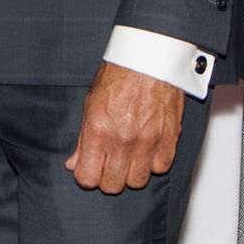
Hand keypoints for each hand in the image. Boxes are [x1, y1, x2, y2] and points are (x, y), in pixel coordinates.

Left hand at [66, 61, 187, 194]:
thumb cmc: (118, 76)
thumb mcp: (89, 106)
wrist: (149, 58)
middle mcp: (123, 139)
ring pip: (138, 181)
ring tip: (128, 158)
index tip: (88, 170)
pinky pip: (161, 167)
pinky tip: (146, 151)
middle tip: (107, 166)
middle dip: (107, 179)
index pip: (87, 178)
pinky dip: (153, 164)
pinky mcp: (169, 137)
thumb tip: (73, 164)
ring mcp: (148, 140)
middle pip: (112, 185)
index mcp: (98, 131)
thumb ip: (82, 139)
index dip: (86, 177)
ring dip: (131, 173)